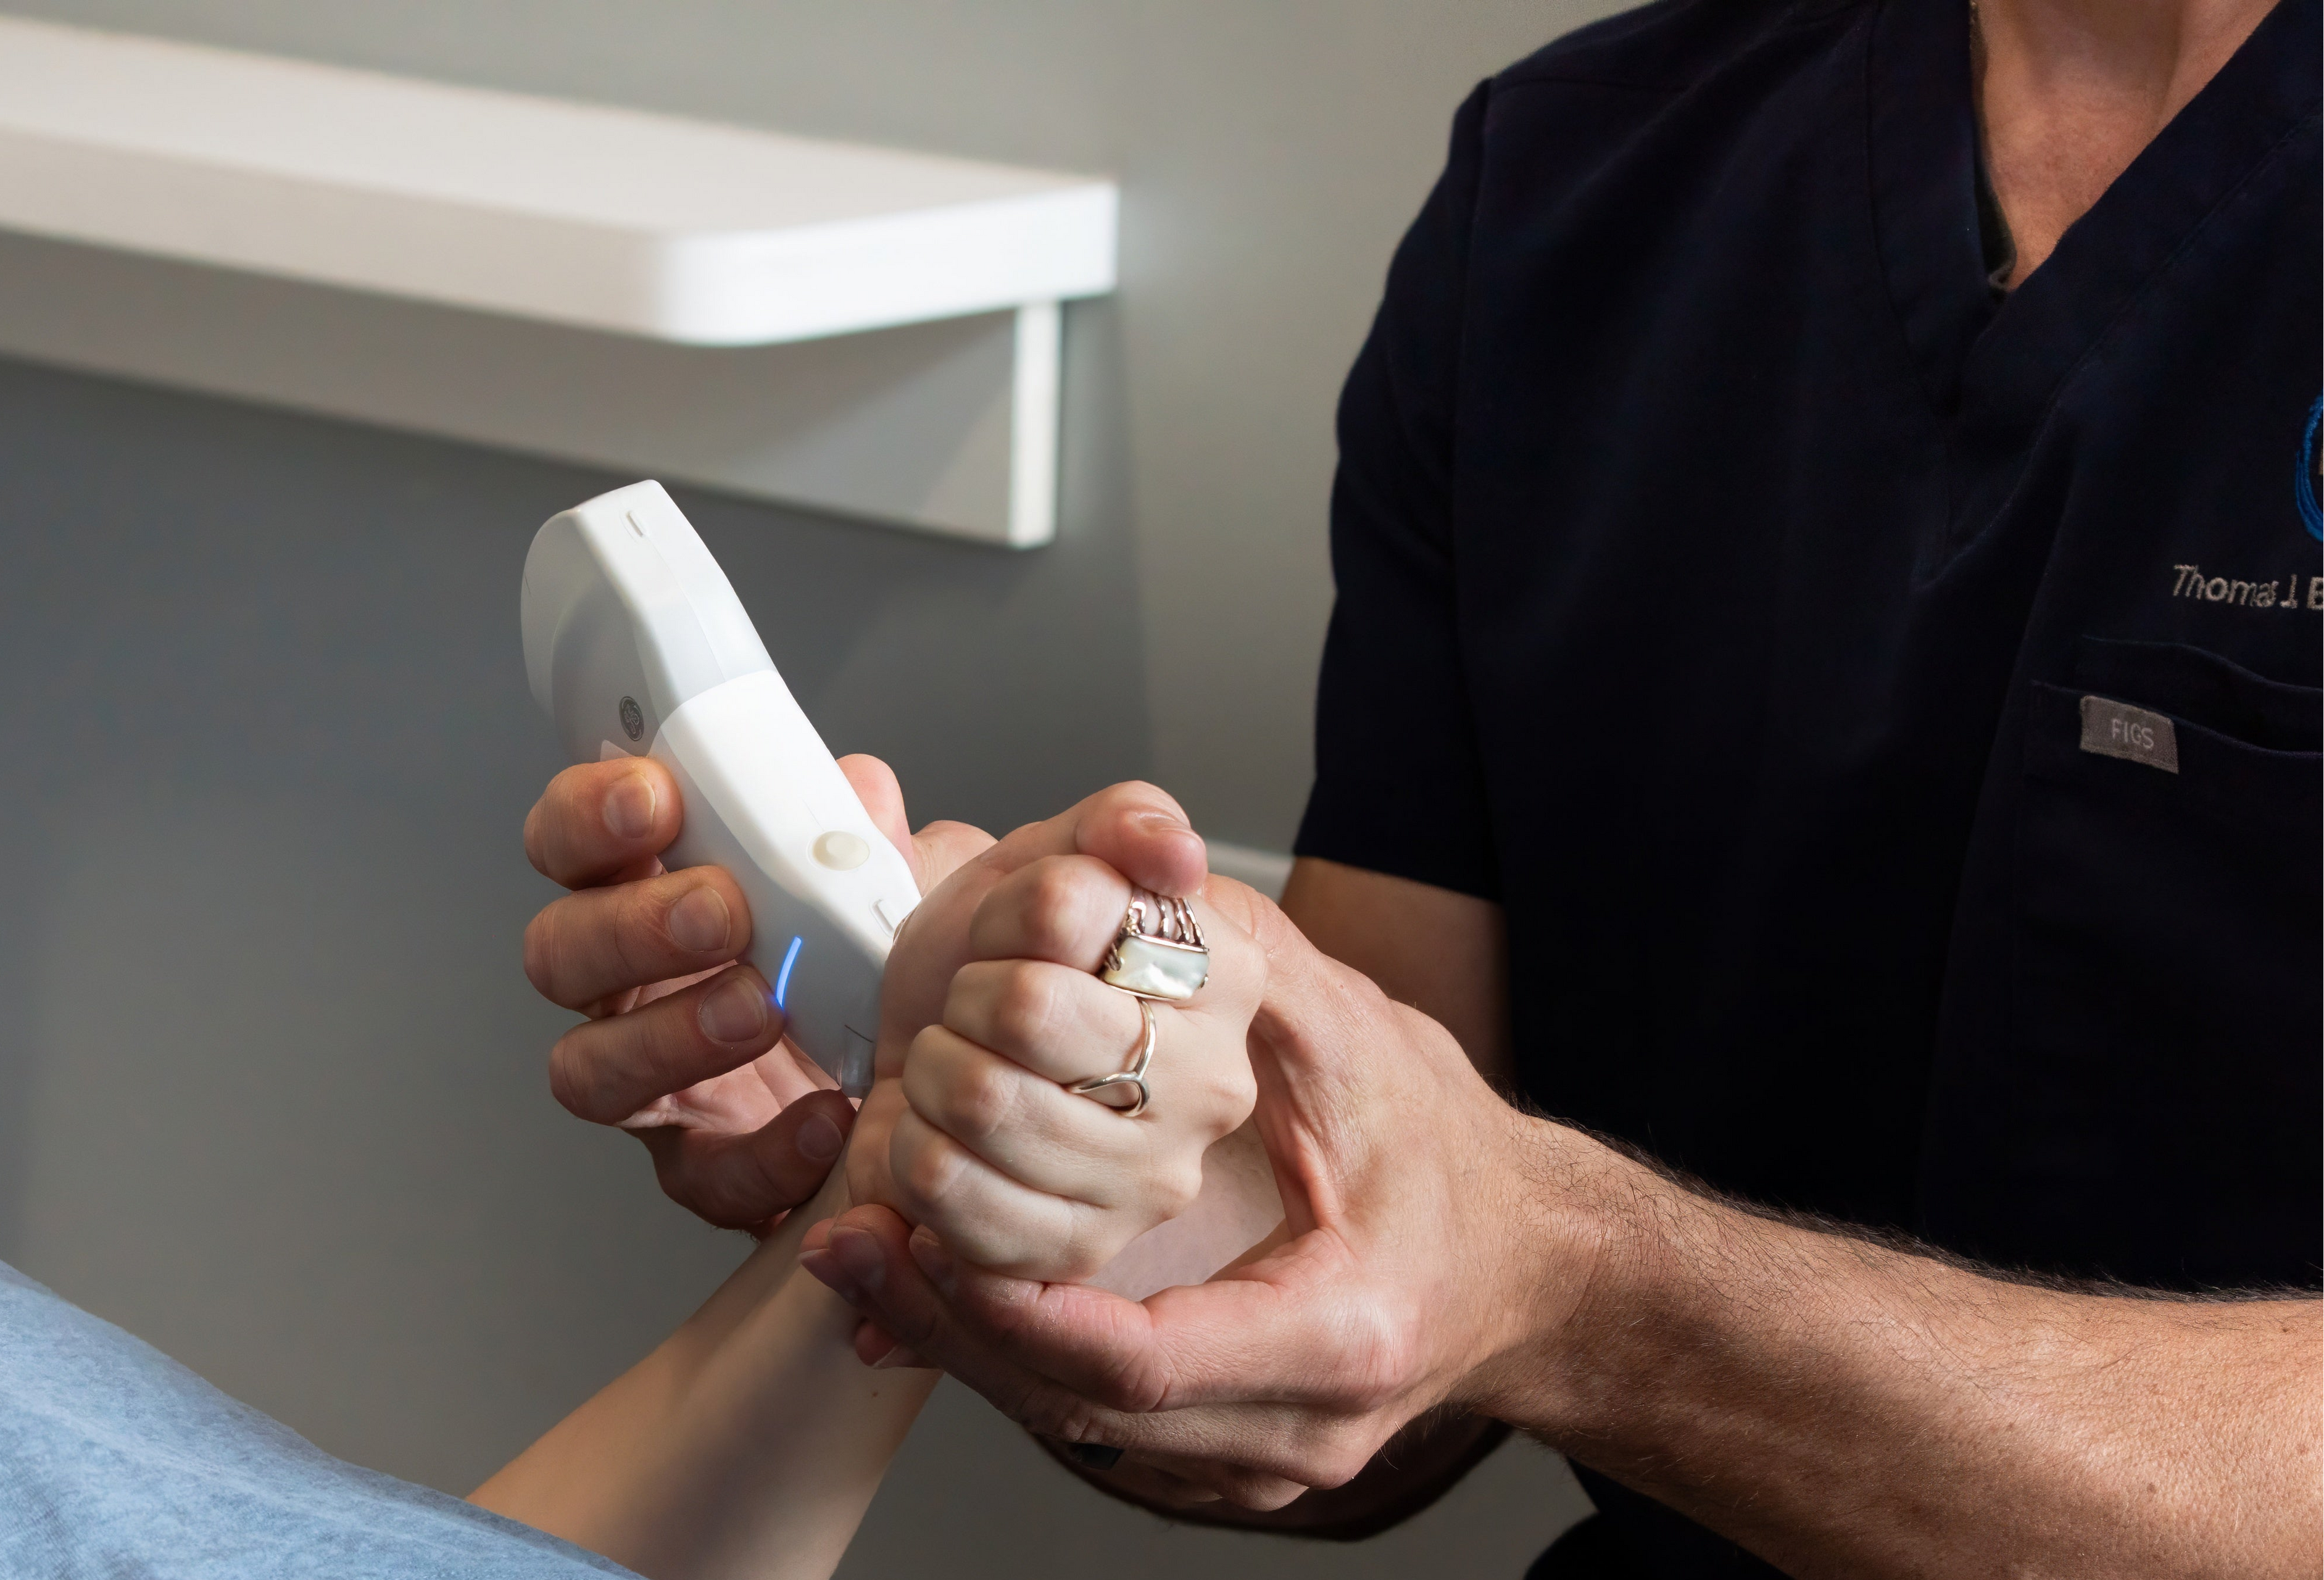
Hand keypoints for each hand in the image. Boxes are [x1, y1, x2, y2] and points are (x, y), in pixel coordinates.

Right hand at [520, 752, 989, 1232]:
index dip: (589, 815)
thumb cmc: (888, 968)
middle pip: (558, 952)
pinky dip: (765, 1150)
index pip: (571, 841)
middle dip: (630, 926)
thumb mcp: (903, 882)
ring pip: (589, 1068)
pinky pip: (703, 1173)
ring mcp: (654, 1082)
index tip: (654, 797)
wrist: (941, 1081)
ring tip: (761, 1007)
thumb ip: (877, 835)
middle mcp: (631, 988)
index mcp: (653, 894)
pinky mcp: (705, 1168)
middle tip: (719, 911)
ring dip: (670, 1033)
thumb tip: (856, 791)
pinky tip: (826, 1117)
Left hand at [796, 838, 1583, 1507]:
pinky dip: (1009, 1359)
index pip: (1142, 1357)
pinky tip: (931, 1297)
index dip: (1018, 1306)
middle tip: (853, 1239)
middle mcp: (1298, 1428)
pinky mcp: (1228, 1466)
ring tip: (863, 1257)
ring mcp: (1261, 1465)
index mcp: (1340, 1333)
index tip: (928, 1234)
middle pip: (1080, 1406)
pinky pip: (1091, 1426)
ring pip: (1070, 1427)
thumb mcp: (1368, 1047)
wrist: (1528, 1266)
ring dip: (961, 1344)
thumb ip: (1260, 971)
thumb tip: (1152, 881)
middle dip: (952, 1322)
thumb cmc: (1450, 1158)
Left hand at [843, 784, 1264, 1282]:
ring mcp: (1153, 1180)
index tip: (1012, 935)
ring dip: (928, 1076)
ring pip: (979, 1101)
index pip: (1067, 907)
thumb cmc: (997, 966)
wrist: (936, 1063)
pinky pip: (951, 1197)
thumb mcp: (1051, 859)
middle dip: (961, 997)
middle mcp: (1213, 1085)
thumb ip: (1124, 822)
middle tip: (970, 1013)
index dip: (1006, 913)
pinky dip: (911, 1155)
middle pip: (1024, 1008)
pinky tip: (936, 1140)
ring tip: (950, 1074)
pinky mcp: (1080, 1252)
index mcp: (1223, 973)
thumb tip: (1177, 853)